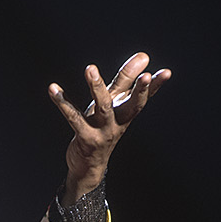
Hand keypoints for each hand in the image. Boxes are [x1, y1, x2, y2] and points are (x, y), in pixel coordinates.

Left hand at [49, 52, 169, 204]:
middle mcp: (119, 122)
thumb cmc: (102, 128)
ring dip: (96, 87)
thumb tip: (144, 56)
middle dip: (139, 90)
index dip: (155, 86)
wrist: (88, 166)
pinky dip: (63, 102)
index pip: (144, 98)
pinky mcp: (85, 138)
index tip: (167, 72)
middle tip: (145, 75)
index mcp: (127, 113)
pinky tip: (53, 89)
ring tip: (90, 68)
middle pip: (131, 105)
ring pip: (103, 107)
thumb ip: (126, 79)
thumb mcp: (114, 104)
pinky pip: (73, 118)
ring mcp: (103, 131)